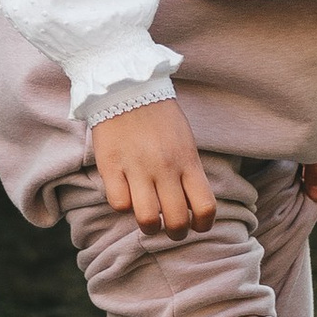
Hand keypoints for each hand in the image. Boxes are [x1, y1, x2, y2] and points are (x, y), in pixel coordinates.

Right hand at [89, 97, 216, 238]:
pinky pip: (119, 203)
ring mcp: (137, 167)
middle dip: (175, 233)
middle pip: (177, 220)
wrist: (126, 83)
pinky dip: (123, 205)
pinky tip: (125, 194)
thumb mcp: (185, 141)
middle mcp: (165, 167)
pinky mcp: (111, 165)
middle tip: (169, 229)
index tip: (196, 225)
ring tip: (147, 220)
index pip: (205, 208)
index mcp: (188, 160)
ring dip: (149, 227)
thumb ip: (188, 171)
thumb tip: (191, 205)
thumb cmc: (159, 115)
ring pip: (147, 219)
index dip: (202, 225)